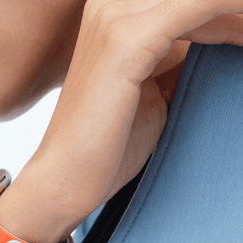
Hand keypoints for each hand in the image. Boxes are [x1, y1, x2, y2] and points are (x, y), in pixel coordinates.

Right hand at [25, 0, 242, 227]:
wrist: (64, 179)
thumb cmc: (105, 145)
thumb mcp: (153, 90)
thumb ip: (179, 57)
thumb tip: (223, 37)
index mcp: (115, 13)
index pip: (187, 1)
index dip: (231, 15)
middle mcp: (111, 4)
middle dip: (235, 13)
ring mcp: (115, 18)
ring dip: (239, 14)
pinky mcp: (125, 41)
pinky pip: (202, 5)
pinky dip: (235, 14)